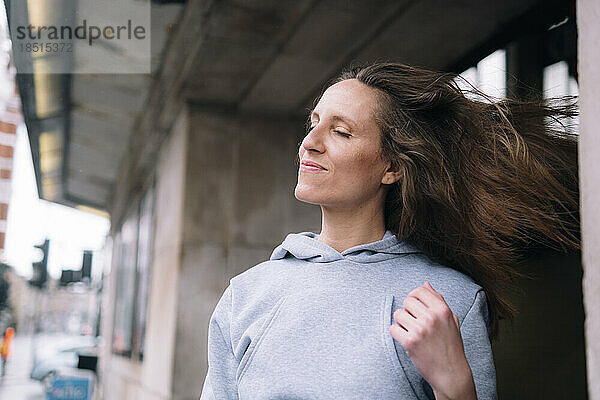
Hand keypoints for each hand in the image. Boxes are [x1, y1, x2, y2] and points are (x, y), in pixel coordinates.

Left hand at [389, 281, 476, 399]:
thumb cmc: (451, 346)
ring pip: (398, 314)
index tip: (415, 306)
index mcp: (442, 310)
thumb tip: (426, 283)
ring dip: (402, 323)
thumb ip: (438, 300)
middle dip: (408, 311)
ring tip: (412, 331)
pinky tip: (407, 339)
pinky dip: (397, 334)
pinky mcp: (410, 342)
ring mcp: (420, 329)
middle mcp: (431, 317)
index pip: (420, 290)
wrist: (451, 373)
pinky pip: (393, 329)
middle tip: (415, 322)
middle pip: (407, 301)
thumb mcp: (451, 320)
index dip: (414, 296)